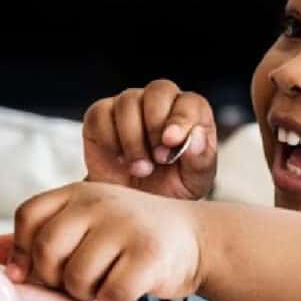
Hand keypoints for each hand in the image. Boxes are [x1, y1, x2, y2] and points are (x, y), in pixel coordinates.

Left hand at [0, 181, 204, 300]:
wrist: (198, 239)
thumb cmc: (132, 238)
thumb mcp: (88, 227)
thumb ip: (43, 238)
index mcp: (79, 192)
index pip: (29, 217)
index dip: (25, 251)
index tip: (37, 273)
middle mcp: (100, 202)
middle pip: (48, 250)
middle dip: (55, 279)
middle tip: (76, 284)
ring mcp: (127, 226)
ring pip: (77, 277)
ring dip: (86, 294)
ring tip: (104, 284)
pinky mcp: (150, 255)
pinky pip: (110, 294)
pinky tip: (127, 290)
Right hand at [82, 79, 216, 199]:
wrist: (133, 209)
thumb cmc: (169, 190)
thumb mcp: (194, 183)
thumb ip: (200, 159)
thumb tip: (197, 136)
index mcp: (190, 116)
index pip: (189, 102)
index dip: (181, 118)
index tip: (172, 141)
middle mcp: (159, 104)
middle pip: (158, 90)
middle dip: (156, 125)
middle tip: (158, 158)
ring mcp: (128, 107)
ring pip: (127, 102)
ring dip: (133, 139)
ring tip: (141, 169)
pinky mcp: (100, 117)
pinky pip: (100, 115)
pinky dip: (109, 140)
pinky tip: (120, 159)